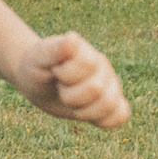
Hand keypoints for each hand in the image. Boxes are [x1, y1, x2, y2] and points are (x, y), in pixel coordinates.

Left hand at [13, 32, 129, 128]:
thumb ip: (54, 49)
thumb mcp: (38, 58)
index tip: (55, 71)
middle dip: (70, 96)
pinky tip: (86, 112)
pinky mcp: (111, 102)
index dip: (66, 75)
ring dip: (83, 111)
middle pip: (95, 89)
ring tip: (71, 102)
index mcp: (86, 52)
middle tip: (61, 88)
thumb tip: (71, 38)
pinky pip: (121, 115)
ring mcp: (109, 84)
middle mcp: (102, 66)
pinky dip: (104, 120)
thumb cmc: (37, 67)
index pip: (87, 66)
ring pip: (109, 104)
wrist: (37, 81)